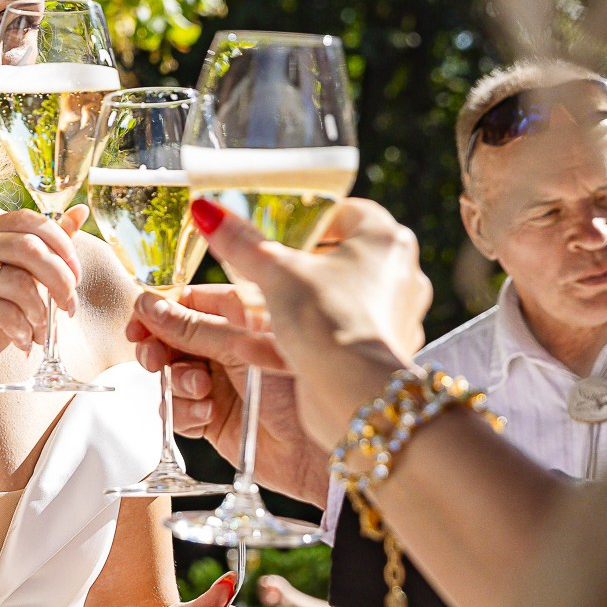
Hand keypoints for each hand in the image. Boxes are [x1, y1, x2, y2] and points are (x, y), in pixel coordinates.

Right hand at [0, 207, 84, 414]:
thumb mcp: (19, 284)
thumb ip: (45, 249)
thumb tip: (80, 211)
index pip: (26, 220)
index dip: (61, 246)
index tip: (76, 277)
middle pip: (28, 246)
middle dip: (60, 280)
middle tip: (69, 308)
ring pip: (20, 282)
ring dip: (41, 314)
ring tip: (41, 334)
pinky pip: (6, 311)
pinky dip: (24, 331)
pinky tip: (23, 344)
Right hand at [125, 286, 324, 500]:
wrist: (321, 448)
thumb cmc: (300, 383)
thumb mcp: (243, 344)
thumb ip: (193, 328)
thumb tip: (148, 307)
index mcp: (241, 315)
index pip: (186, 302)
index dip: (157, 313)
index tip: (138, 325)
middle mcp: (228, 347)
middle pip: (170, 340)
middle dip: (158, 350)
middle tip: (155, 362)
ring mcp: (220, 383)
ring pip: (170, 377)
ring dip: (178, 384)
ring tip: (203, 391)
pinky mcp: (214, 419)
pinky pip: (178, 411)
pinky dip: (185, 413)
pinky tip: (208, 415)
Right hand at [187, 197, 432, 450]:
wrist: (355, 395)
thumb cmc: (328, 321)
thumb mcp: (275, 273)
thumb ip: (242, 242)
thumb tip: (207, 211)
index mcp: (385, 239)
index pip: (346, 212)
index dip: (308, 221)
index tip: (278, 234)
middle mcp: (400, 274)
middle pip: (340, 259)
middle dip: (297, 269)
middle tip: (264, 273)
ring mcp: (397, 317)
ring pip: (336, 302)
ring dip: (295, 307)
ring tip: (254, 315)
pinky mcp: (383, 354)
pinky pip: (337, 338)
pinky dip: (300, 341)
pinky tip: (254, 349)